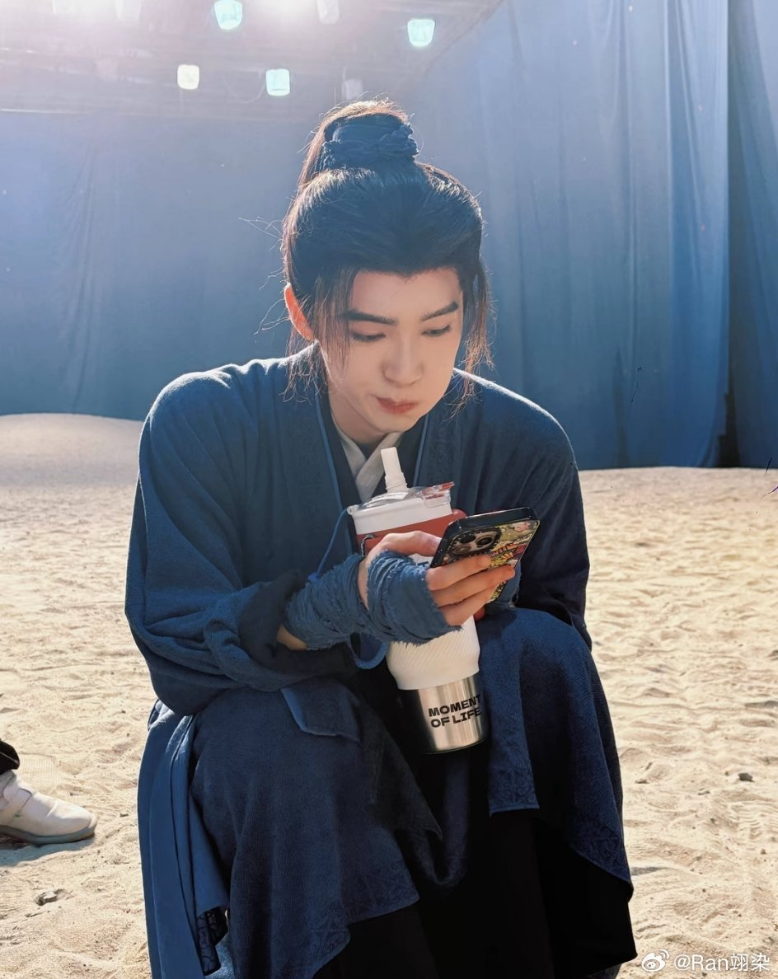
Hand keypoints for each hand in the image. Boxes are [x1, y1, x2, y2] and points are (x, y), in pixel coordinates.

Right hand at [357, 530, 513, 627]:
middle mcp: (420, 606)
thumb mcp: (389, 546)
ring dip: (483, 595)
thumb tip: (443, 541)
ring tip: (499, 580)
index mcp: (408, 584)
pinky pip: (455, 620)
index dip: (466, 568)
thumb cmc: (375, 570)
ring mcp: (425, 621)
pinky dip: (472, 607)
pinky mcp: (429, 628)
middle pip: (458, 594)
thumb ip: (416, 540)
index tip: (486, 557)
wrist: (359, 602)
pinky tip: (483, 594)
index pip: (443, 577)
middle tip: (507, 568)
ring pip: (461, 611)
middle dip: (485, 579)